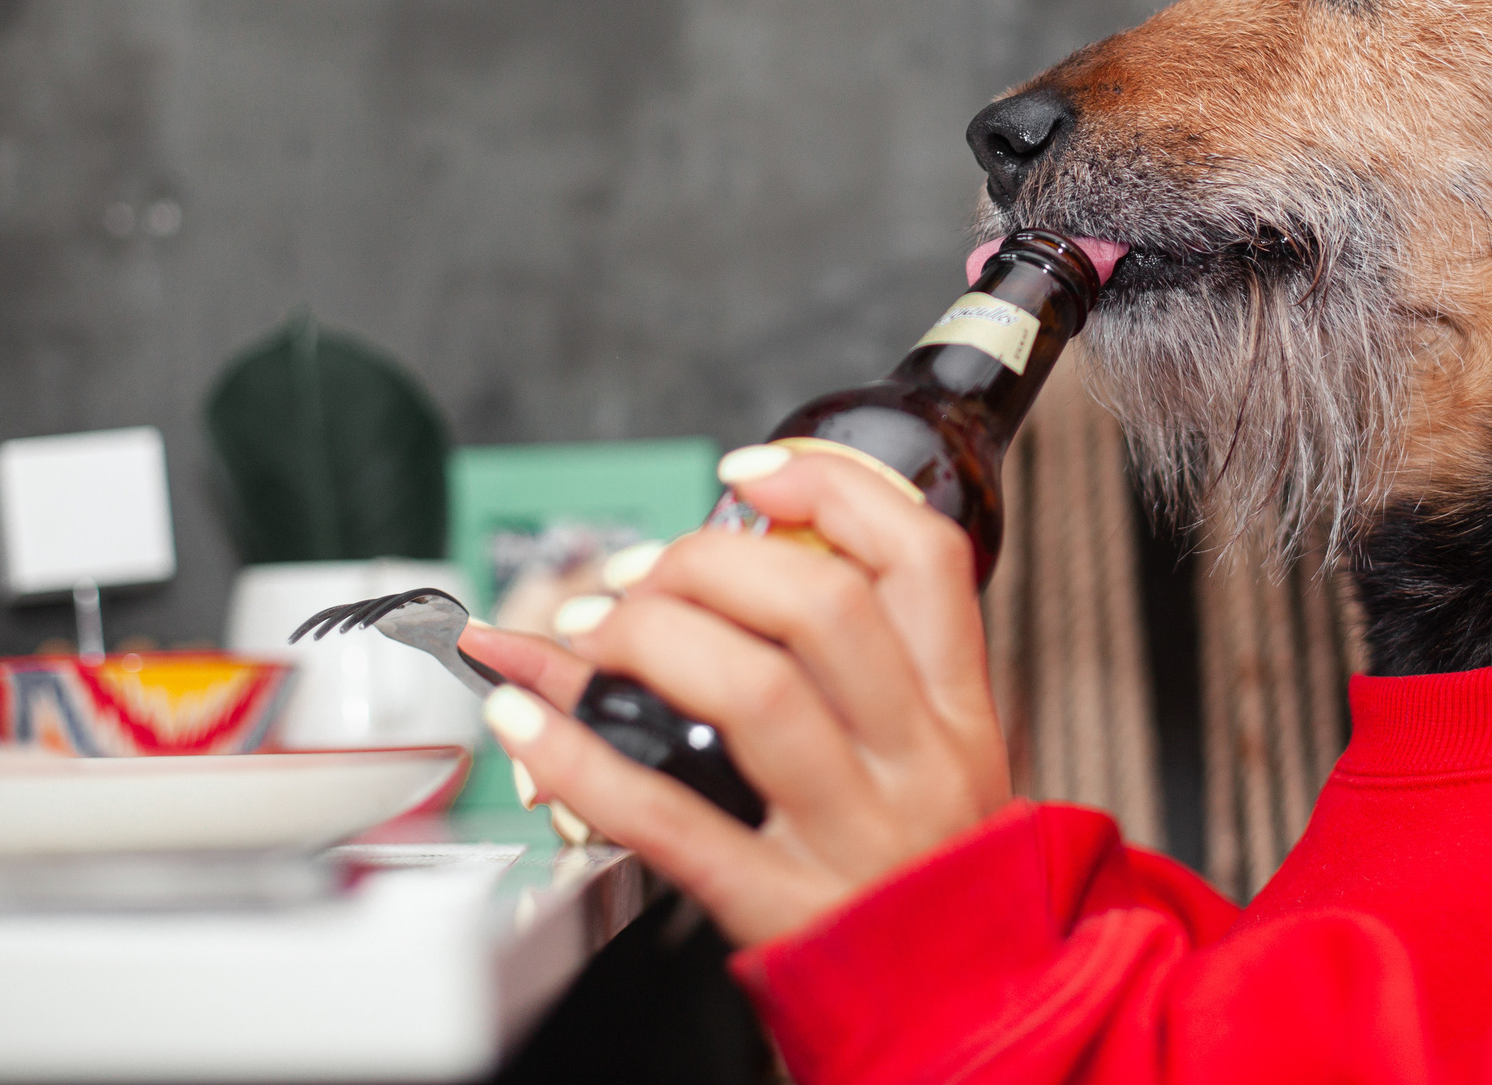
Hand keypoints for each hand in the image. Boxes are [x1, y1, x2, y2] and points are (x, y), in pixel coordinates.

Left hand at [456, 453, 1013, 946]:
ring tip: (588, 634)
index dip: (828, 488)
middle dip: (709, 562)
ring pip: (755, 693)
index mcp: (957, 708)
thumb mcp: (925, 757)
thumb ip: (850, 669)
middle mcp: (916, 760)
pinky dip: (582, 759)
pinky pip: (671, 819)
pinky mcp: (783, 909)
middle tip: (646, 577)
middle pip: (822, 606)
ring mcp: (854, 836)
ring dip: (649, 640)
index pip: (921, 555)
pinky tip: (529, 722)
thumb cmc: (925, 877)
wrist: (962, 1015)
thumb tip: (697, 572)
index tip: (748, 475)